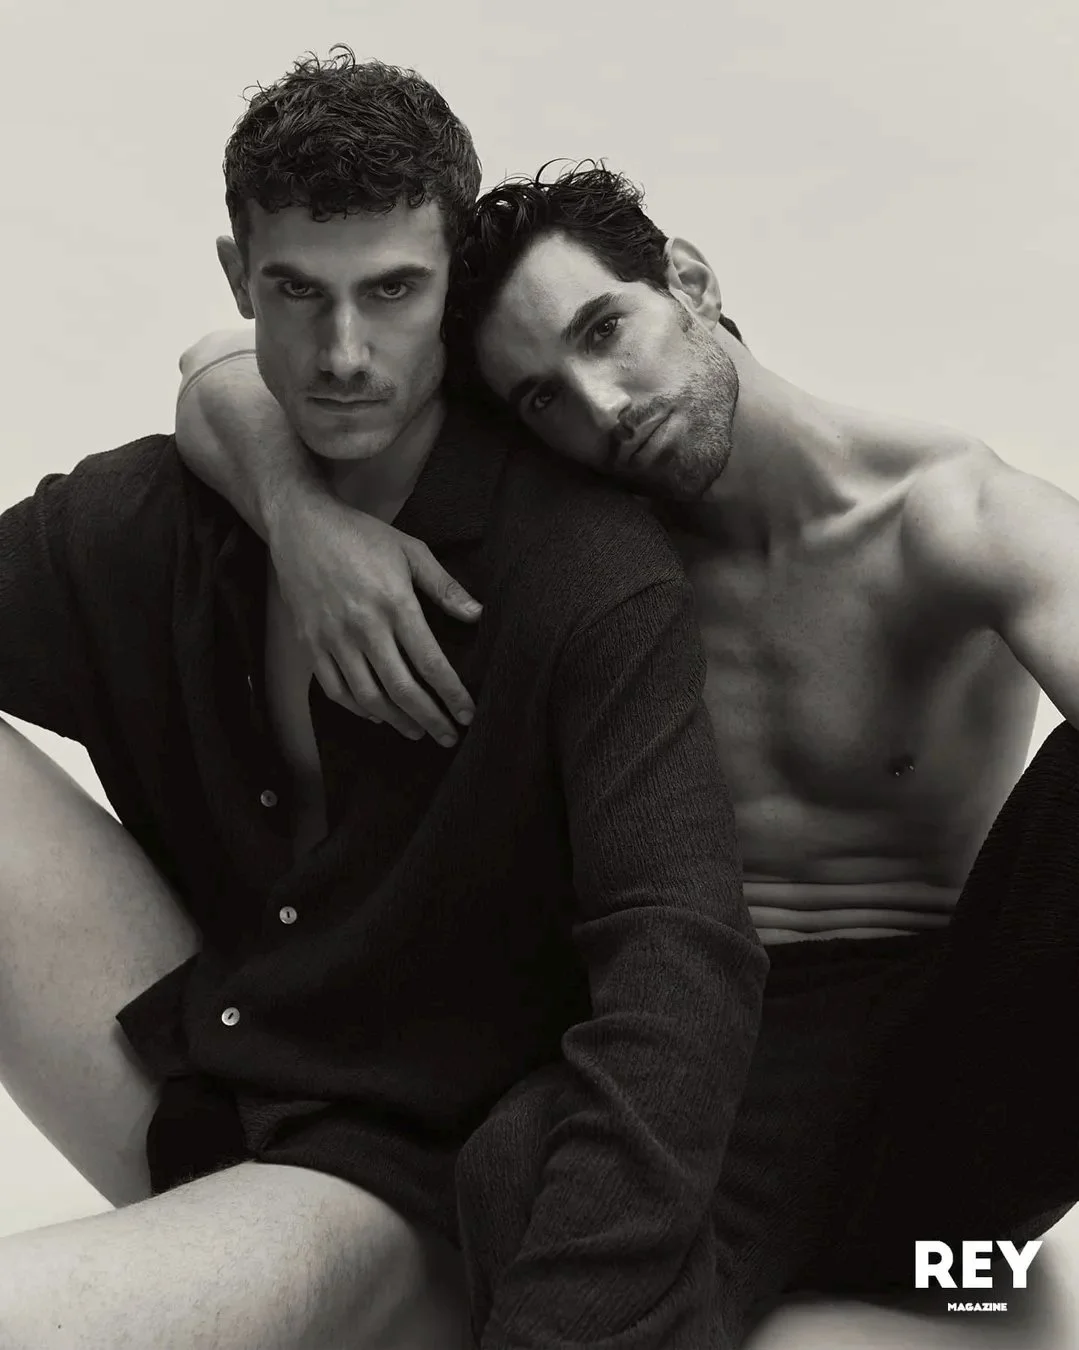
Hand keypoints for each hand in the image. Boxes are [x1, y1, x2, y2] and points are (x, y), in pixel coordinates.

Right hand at [267, 491, 481, 744]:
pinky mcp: (310, 644)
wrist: (301, 526)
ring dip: (397, 721)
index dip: (451, 693)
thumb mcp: (410, 551)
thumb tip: (476, 615)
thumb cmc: (360, 536)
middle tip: (449, 737)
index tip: (467, 713)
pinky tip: (377, 715)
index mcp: (394, 604)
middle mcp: (363, 627)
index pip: (430, 662)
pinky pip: (335, 690)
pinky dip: (358, 709)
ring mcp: (333, 639)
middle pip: (402, 688)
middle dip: (430, 718)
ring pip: (368, 697)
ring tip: (418, 732)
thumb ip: (444, 587)